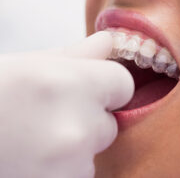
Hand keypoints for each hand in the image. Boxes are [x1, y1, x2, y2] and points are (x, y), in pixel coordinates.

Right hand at [0, 31, 133, 177]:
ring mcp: (68, 169)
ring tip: (35, 141)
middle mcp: (75, 128)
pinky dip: (62, 170)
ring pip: (94, 154)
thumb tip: (110, 41)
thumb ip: (79, 54)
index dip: (109, 86)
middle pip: (110, 123)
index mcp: (69, 85)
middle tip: (51, 116)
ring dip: (75, 149)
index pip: (123, 84)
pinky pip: (78, 176)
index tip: (93, 88)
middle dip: (89, 119)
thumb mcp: (31, 64)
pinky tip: (32, 160)